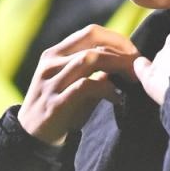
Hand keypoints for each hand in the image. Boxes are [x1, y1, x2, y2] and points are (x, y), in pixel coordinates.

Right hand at [16, 24, 139, 145]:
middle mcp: (50, 63)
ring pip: (90, 59)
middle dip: (123, 54)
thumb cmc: (59, 109)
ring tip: (130, 81)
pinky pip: (86, 86)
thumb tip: (124, 62)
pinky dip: (107, 89)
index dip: (117, 39)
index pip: (91, 32)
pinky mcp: (55, 103)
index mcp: (54, 54)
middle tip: (138, 70)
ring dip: (117, 67)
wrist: (31, 138)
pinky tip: (116, 99)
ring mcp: (51, 82)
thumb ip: (93, 71)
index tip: (134, 55)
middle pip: (94, 44)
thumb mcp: (72, 83)